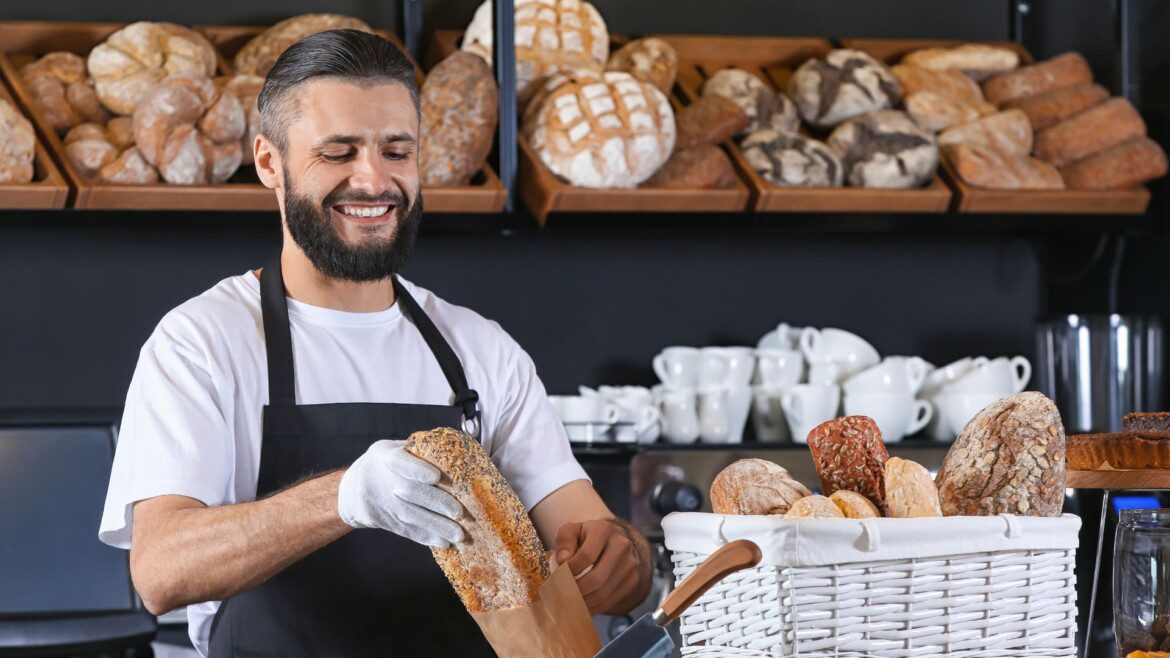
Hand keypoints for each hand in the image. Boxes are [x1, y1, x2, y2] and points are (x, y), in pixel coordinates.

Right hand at [337, 439, 463, 548]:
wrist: (354, 489)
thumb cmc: (386, 464)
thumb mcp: (393, 449)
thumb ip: (418, 450)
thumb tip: (457, 453)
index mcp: (386, 457)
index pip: (400, 462)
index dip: (417, 469)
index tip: (435, 476)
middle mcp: (383, 480)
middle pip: (410, 492)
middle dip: (436, 502)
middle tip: (459, 513)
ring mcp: (384, 504)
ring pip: (411, 516)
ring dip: (437, 526)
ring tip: (459, 535)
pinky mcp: (387, 522)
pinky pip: (408, 531)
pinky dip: (427, 537)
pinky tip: (445, 542)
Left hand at [555, 518, 651, 614]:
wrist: (617, 540)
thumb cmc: (588, 536)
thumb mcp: (573, 530)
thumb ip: (564, 541)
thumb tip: (562, 561)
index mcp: (605, 530)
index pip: (586, 556)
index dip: (570, 570)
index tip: (559, 576)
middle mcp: (622, 546)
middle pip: (596, 578)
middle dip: (576, 591)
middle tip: (561, 596)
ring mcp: (630, 564)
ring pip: (603, 593)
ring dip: (583, 603)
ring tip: (568, 604)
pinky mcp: (633, 580)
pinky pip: (611, 600)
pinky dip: (594, 608)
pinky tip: (582, 607)